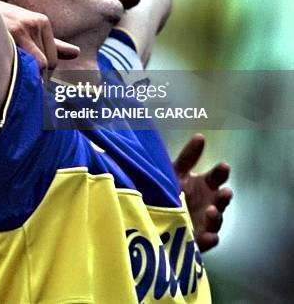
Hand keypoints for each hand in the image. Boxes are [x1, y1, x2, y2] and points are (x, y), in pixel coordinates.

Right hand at [0, 2, 78, 69]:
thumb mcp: (25, 28)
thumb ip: (52, 43)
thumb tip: (77, 53)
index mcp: (41, 21)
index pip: (52, 61)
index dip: (38, 70)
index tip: (23, 69)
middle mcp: (36, 23)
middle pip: (47, 64)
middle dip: (33, 72)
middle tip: (12, 66)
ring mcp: (24, 28)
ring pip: (38, 65)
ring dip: (24, 72)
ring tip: (5, 62)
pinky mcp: (13, 32)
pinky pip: (27, 62)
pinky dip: (19, 70)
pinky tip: (4, 63)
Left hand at [173, 133, 232, 252]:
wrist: (152, 213)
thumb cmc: (169, 188)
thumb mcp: (175, 171)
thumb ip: (188, 157)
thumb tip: (200, 136)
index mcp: (204, 185)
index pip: (216, 177)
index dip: (221, 172)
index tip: (224, 166)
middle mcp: (208, 203)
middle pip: (220, 200)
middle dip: (224, 197)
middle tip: (225, 191)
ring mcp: (204, 222)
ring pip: (216, 220)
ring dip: (216, 216)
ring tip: (212, 210)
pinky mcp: (197, 239)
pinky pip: (206, 241)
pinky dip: (209, 239)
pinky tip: (210, 236)